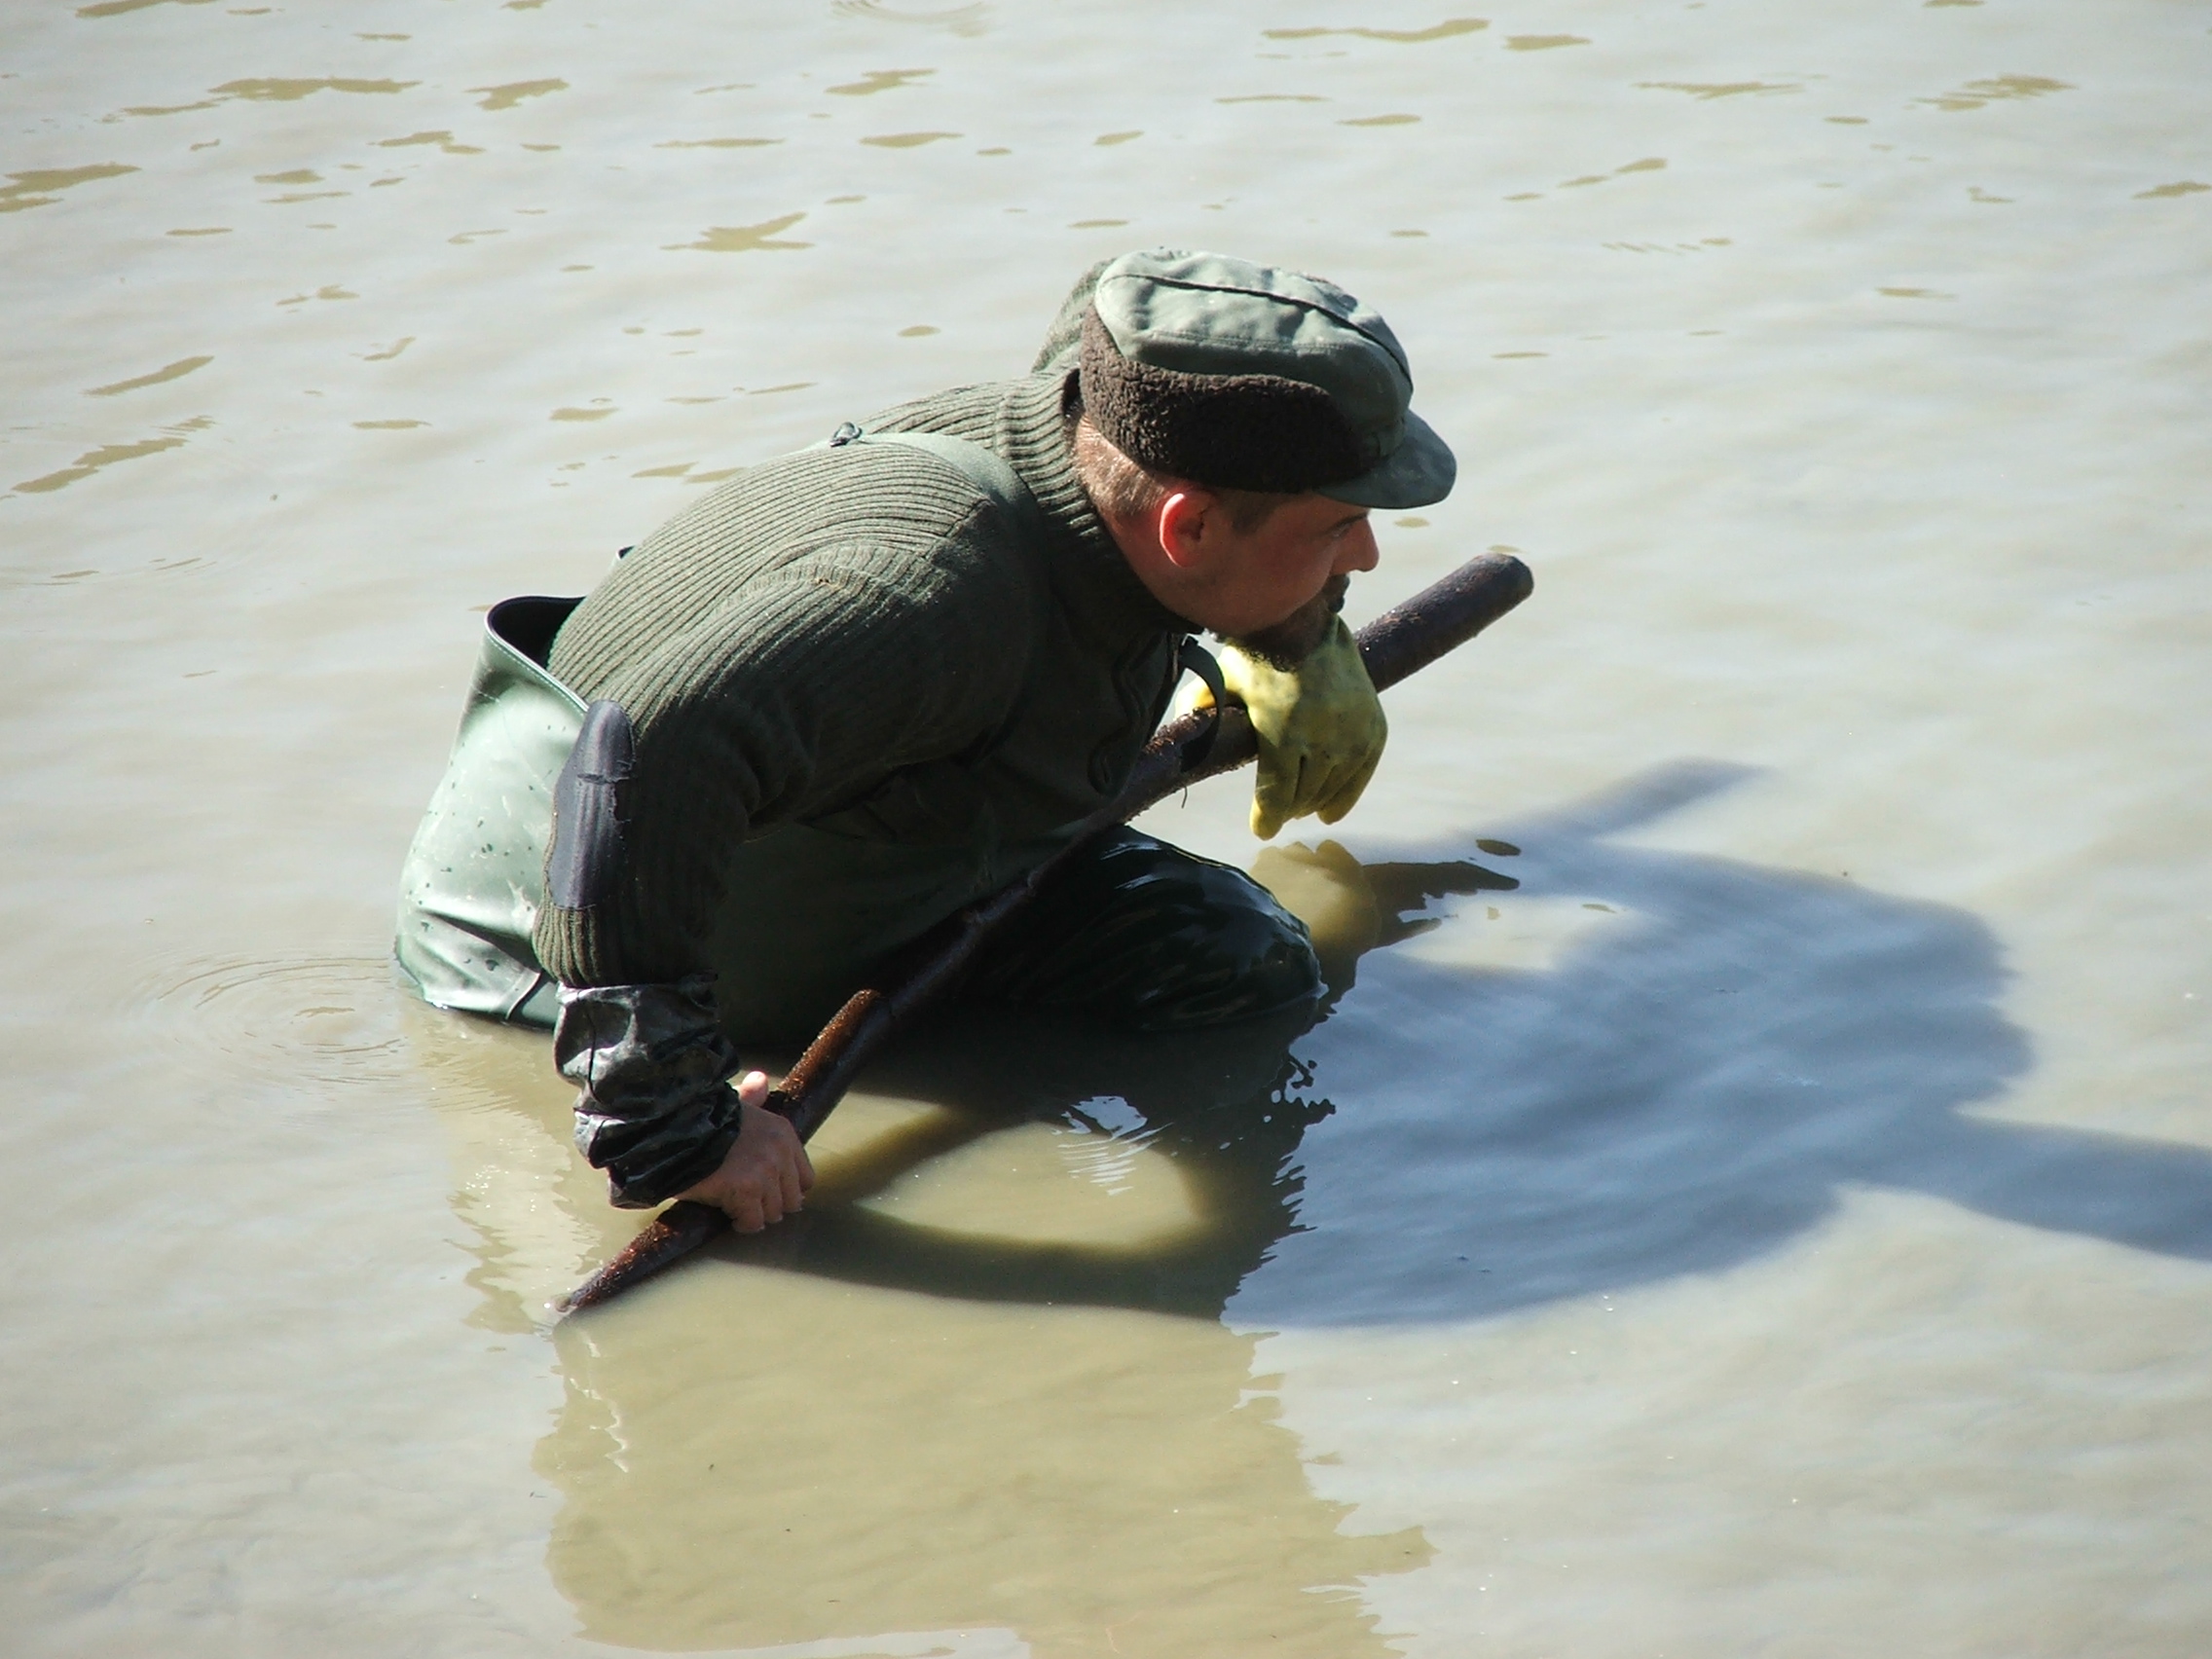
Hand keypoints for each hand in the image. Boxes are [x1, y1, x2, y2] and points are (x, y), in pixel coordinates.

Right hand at [676, 1071, 814, 1230]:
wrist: (673, 1127)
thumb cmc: (700, 1116)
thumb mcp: (733, 1103)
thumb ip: (752, 1098)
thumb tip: (760, 1080)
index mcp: (782, 1132)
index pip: (804, 1177)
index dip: (785, 1188)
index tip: (768, 1192)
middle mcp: (780, 1152)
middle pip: (792, 1199)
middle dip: (771, 1204)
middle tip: (750, 1203)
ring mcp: (765, 1173)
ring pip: (773, 1213)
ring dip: (755, 1213)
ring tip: (736, 1207)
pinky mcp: (745, 1191)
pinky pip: (752, 1222)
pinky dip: (741, 1223)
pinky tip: (729, 1216)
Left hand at [1214, 617, 1387, 838]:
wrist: (1309, 624)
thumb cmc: (1259, 655)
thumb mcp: (1225, 682)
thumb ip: (1201, 709)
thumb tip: (1178, 732)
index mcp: (1283, 730)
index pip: (1277, 795)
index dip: (1267, 818)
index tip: (1261, 830)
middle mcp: (1323, 736)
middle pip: (1304, 795)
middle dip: (1288, 809)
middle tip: (1278, 813)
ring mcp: (1352, 733)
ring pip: (1331, 789)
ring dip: (1312, 803)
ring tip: (1299, 807)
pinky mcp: (1373, 727)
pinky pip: (1360, 775)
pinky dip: (1345, 796)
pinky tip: (1330, 812)